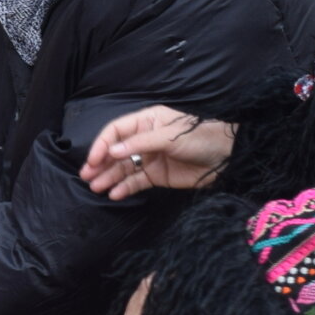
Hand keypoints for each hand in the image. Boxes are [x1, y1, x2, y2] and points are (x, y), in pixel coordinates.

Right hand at [80, 105, 235, 198]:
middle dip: (101, 163)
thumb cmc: (200, 137)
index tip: (94, 160)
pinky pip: (137, 181)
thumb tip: (112, 151)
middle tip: (87, 176)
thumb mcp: (169, 136)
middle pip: (116, 151)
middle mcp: (145, 139)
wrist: (227, 156)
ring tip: (96, 187)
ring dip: (109, 177)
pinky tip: (115, 193)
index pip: (116, 131)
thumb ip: (140, 143)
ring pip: (124, 168)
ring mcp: (151, 158)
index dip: (102, 145)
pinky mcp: (158, 176)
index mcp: (146, 121)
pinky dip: (125, 188)